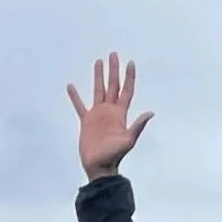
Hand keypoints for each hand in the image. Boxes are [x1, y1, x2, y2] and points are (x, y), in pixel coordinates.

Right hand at [67, 53, 152, 179]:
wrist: (99, 167)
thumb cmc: (114, 156)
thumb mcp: (128, 141)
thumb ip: (137, 126)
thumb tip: (150, 113)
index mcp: (120, 114)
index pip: (126, 91)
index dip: (129, 77)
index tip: (130, 62)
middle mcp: (110, 111)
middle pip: (113, 85)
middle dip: (113, 70)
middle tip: (113, 54)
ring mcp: (98, 115)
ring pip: (98, 90)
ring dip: (99, 76)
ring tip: (98, 61)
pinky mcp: (86, 121)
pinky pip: (80, 105)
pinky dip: (75, 96)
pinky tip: (71, 86)